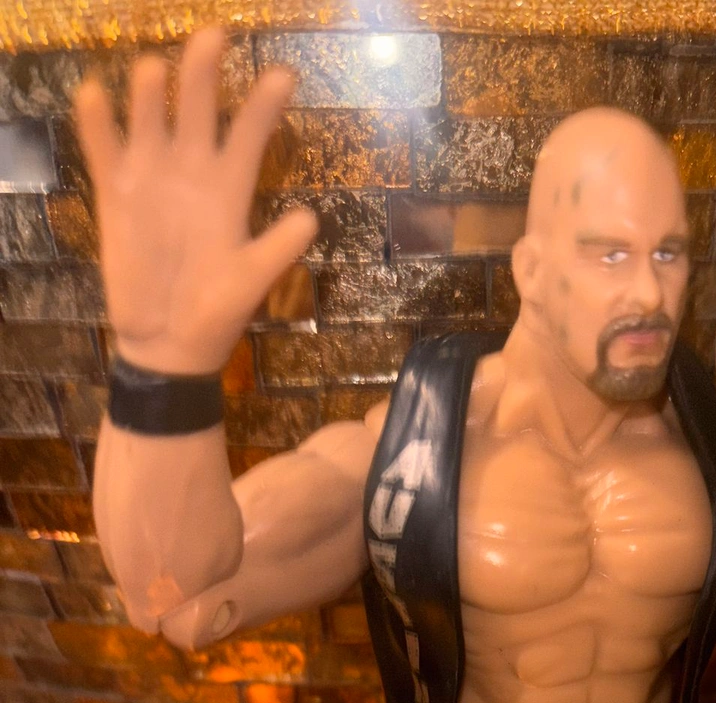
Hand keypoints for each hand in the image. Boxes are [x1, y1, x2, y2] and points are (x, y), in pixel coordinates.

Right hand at [73, 26, 317, 373]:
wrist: (169, 343)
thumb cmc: (215, 312)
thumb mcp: (252, 281)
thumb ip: (277, 249)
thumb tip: (310, 219)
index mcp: (231, 189)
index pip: (250, 135)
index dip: (265, 105)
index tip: (284, 74)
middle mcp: (192, 172)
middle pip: (198, 109)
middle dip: (205, 74)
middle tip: (215, 36)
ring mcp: (152, 178)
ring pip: (150, 120)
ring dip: (150, 93)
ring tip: (152, 69)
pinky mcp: (117, 194)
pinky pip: (105, 150)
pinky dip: (98, 123)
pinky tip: (94, 94)